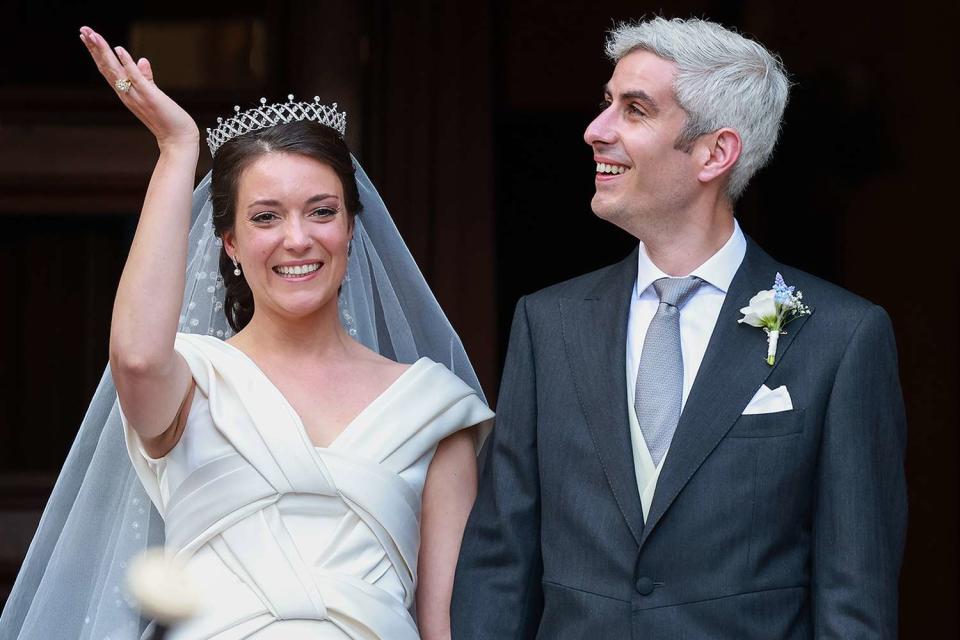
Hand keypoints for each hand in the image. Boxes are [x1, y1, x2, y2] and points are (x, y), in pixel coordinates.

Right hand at [79, 26, 199, 151]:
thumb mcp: (153, 94)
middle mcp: (126, 94)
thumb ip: (146, 78)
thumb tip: (142, 60)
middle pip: (106, 68)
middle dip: (94, 48)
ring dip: (103, 52)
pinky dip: (127, 63)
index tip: (86, 36)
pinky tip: (119, 49)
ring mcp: (136, 95)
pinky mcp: (149, 96)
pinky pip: (136, 78)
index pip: (107, 69)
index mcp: (126, 92)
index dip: (96, 53)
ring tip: (92, 35)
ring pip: (115, 70)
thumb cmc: (167, 118)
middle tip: (82, 29)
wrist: (178, 138)